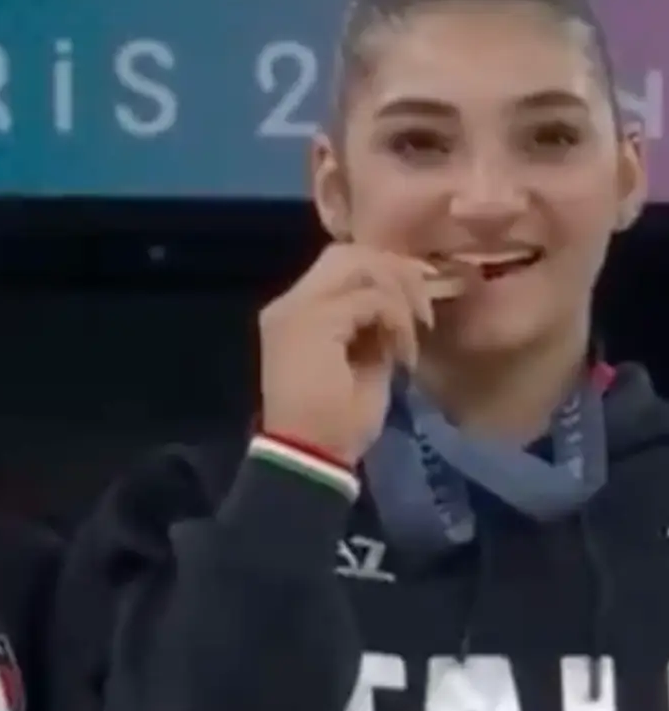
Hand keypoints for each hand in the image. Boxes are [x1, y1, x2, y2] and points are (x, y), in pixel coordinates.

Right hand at [258, 245, 457, 465]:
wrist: (311, 457)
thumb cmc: (335, 421)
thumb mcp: (363, 359)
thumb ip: (371, 322)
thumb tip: (399, 299)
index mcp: (296, 312)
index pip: (343, 264)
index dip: (386, 274)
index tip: (416, 310)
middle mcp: (289, 303)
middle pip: (350, 252)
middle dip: (397, 273)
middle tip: (421, 314)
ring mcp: (297, 310)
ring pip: (360, 264)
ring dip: (399, 295)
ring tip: (413, 335)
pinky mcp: (313, 322)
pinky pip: (369, 298)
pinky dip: (397, 320)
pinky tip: (402, 354)